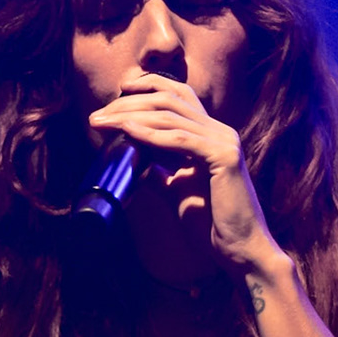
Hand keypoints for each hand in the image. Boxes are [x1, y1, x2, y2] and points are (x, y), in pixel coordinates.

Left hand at [88, 75, 284, 276]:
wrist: (240, 251)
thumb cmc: (213, 225)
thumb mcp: (178, 192)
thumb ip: (160, 173)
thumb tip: (136, 165)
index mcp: (213, 135)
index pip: (180, 94)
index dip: (148, 85)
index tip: (117, 93)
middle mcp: (221, 132)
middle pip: (170, 100)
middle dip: (129, 103)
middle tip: (97, 116)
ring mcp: (225, 142)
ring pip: (171, 116)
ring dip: (130, 116)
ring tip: (102, 123)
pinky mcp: (224, 157)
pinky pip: (180, 139)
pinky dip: (150, 134)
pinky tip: (127, 131)